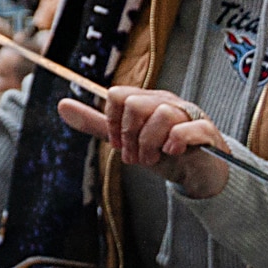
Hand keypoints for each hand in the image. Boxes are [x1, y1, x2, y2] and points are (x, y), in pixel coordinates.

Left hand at [60, 89, 230, 198]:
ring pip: (161, 115)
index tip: (117, 144)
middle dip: (129, 137)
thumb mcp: (125, 139)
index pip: (117, 95)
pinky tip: (172, 153)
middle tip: (135, 157)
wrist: (198, 172)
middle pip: (135, 105)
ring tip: (153, 159)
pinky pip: (188, 128)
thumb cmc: (161, 153)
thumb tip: (61, 105)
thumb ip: (96, 124)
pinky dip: (175, 142)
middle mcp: (166, 101)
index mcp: (146, 99)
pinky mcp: (206, 131)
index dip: (112, 122)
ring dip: (150, 144)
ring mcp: (188, 114)